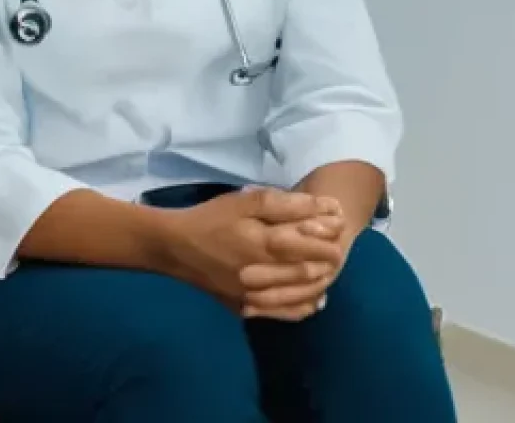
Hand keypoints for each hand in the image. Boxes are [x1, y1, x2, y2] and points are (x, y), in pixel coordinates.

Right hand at [164, 187, 346, 312]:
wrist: (175, 247)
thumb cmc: (212, 218)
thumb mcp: (246, 201)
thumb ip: (285, 205)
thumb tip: (323, 208)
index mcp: (264, 244)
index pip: (310, 243)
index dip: (328, 234)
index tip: (339, 223)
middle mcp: (264, 275)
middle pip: (307, 270)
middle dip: (327, 256)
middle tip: (338, 245)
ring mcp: (254, 297)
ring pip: (299, 294)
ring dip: (319, 281)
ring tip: (328, 268)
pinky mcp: (245, 308)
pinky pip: (282, 313)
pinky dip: (302, 307)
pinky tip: (313, 298)